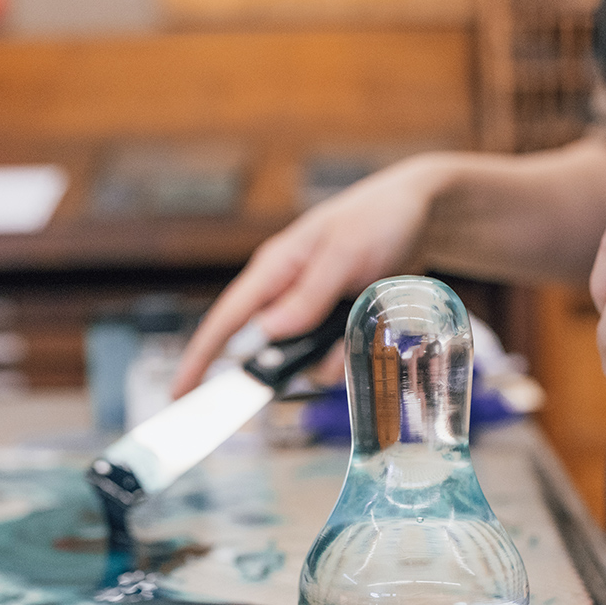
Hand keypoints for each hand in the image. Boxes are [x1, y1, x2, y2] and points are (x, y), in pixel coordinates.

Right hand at [171, 153, 455, 395]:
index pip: (225, 320)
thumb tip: (268, 333)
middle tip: (326, 351)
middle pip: (266, 350)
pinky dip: (352, 351)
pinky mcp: (336, 321)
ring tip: (367, 320)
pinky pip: (333, 354)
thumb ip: (308, 294)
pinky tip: (375, 323)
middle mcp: (285, 292)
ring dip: (333, 357)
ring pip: (305, 359)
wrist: (424, 210)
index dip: (200, 359)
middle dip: (292, 364)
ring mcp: (311, 309)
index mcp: (274, 268)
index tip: (181, 394)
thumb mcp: (345, 253)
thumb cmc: (379, 217)